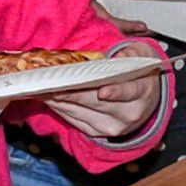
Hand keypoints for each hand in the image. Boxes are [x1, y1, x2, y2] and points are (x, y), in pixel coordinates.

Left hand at [40, 64, 167, 142]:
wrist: (144, 102)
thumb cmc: (138, 75)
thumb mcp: (142, 56)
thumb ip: (132, 52)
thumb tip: (118, 56)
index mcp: (142, 92)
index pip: (128, 92)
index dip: (114, 92)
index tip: (102, 91)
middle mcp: (128, 114)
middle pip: (94, 102)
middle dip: (71, 91)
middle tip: (51, 81)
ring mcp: (111, 126)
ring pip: (79, 111)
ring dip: (58, 98)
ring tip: (41, 86)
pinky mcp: (96, 132)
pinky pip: (72, 119)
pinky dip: (58, 107)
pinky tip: (47, 96)